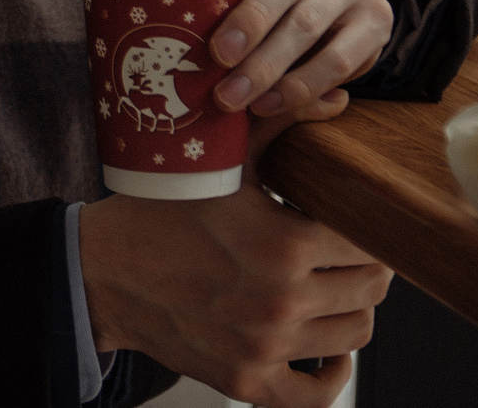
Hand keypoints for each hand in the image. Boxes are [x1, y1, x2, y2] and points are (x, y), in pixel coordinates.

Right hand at [79, 105, 391, 407]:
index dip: (369, 226)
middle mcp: (283, 301)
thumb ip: (283, 124)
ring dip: (353, 310)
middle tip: (349, 250)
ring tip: (336, 287)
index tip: (358, 218)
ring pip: (354, 336)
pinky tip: (328, 350)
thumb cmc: (163, 211)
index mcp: (285, 243)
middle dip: (368, 266)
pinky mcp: (247, 380)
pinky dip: (334, 376)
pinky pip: (316, 396)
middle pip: (371, 289)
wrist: (106, 271)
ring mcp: (267, 347)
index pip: (369, 242)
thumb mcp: (225, 159)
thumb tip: (337, 99)